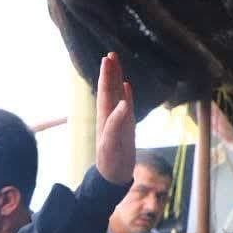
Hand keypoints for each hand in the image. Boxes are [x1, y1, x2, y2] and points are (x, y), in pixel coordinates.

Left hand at [94, 52, 135, 185]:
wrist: (113, 177)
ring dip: (116, 80)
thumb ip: (117, 122)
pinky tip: (127, 87)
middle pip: (110, 90)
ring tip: (117, 65)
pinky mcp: (126, 127)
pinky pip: (127, 107)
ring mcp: (119, 121)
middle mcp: (111, 115)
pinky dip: (127, 96)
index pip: (105, 91)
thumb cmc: (111, 161)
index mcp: (105, 117)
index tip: (108, 58)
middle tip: (111, 54)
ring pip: (117, 96)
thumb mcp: (112, 142)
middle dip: (110, 72)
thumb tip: (124, 100)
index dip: (106, 75)